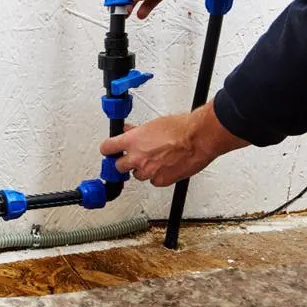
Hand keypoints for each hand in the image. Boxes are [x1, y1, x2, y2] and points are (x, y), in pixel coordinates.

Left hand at [99, 102, 248, 186]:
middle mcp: (137, 157)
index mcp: (132, 141)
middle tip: (134, 157)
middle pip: (118, 166)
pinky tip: (165, 167)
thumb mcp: (152, 125)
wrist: (199, 138)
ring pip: (137, 175)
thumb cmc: (181, 129)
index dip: (108, 150)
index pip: (107, 148)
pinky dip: (157, 176)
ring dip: (142, 170)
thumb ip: (136, 131)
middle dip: (125, 162)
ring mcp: (148, 170)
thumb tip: (129, 131)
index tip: (110, 151)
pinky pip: (153, 181)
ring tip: (155, 160)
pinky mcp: (160, 180)